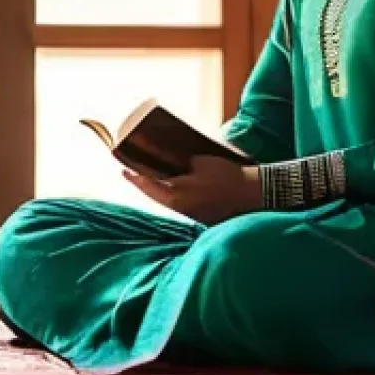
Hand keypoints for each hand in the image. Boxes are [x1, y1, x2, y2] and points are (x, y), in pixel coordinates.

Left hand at [122, 155, 262, 224]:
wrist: (251, 196)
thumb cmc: (227, 177)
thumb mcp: (202, 162)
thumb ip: (184, 162)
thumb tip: (174, 159)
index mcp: (176, 195)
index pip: (147, 186)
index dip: (134, 176)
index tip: (123, 168)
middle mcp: (179, 207)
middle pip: (155, 194)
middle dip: (145, 181)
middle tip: (135, 170)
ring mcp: (189, 213)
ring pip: (167, 199)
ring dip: (159, 187)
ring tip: (153, 174)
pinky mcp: (200, 215)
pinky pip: (179, 202)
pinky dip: (173, 192)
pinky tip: (177, 182)